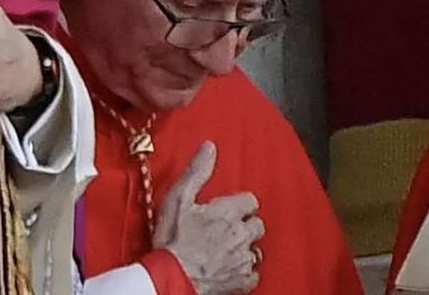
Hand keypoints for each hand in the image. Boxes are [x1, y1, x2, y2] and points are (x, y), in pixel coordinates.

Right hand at [152, 142, 263, 294]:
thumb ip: (197, 171)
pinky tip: (231, 269)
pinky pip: (253, 275)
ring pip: (256, 249)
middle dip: (245, 225)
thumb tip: (209, 147)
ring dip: (245, 248)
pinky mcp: (241, 281)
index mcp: (229, 212)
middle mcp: (241, 234)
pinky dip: (245, 272)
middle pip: (257, 225)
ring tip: (228, 249)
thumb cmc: (172, 239)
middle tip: (227, 229)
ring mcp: (243, 259)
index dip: (240, 204)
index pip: (251, 200)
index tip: (228, 209)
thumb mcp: (178, 198)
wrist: (170, 277)